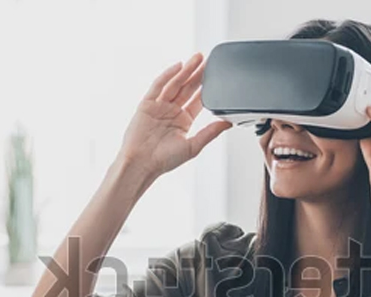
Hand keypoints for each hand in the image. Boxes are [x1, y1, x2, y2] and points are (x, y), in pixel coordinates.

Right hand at [117, 53, 232, 178]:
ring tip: (197, 58)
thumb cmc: (164, 160)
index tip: (217, 76)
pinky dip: (168, 75)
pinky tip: (178, 67)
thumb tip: (228, 123)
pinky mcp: (147, 104)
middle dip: (198, 74)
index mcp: (183, 121)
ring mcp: (159, 106)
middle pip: (187, 88)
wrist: (142, 164)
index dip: (206, 87)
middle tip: (208, 60)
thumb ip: (210, 132)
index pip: (197, 100)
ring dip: (186, 71)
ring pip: (175, 84)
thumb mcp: (193, 146)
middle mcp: (171, 112)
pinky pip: (158, 86)